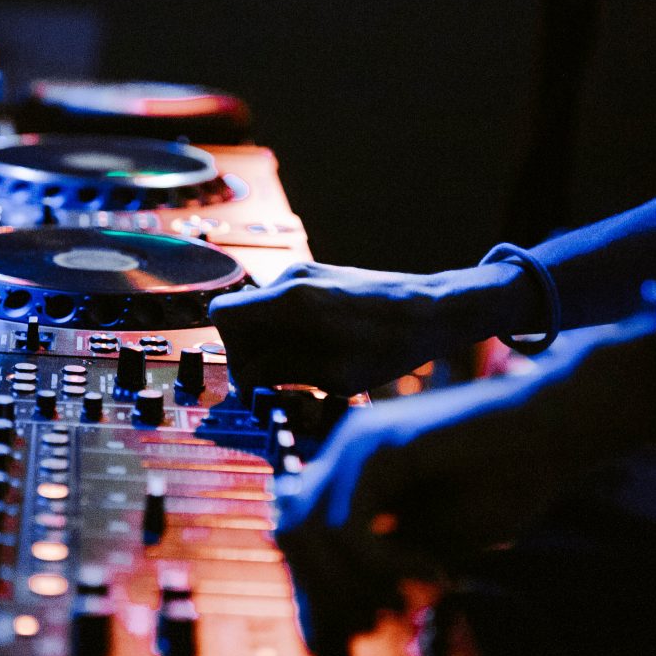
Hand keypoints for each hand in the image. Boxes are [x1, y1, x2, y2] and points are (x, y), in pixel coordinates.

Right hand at [211, 261, 517, 396]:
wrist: (432, 310)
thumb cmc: (391, 345)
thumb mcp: (333, 374)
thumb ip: (281, 373)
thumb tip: (246, 378)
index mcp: (290, 301)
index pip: (223, 315)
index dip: (231, 352)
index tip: (254, 378)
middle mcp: (291, 279)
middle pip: (240, 317)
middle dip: (252, 352)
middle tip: (281, 381)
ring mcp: (305, 274)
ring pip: (263, 313)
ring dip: (274, 343)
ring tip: (309, 369)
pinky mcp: (319, 277)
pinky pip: (285, 307)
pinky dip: (291, 332)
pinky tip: (322, 351)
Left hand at [274, 325, 655, 655]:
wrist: (558, 431)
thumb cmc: (507, 484)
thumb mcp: (435, 543)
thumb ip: (385, 568)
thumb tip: (339, 618)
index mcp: (348, 472)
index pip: (297, 538)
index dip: (316, 592)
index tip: (360, 631)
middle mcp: (342, 451)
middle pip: (290, 537)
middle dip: (328, 594)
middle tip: (381, 622)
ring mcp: (357, 442)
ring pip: (310, 535)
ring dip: (355, 585)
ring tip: (407, 600)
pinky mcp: (383, 446)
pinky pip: (350, 528)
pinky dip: (385, 566)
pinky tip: (432, 571)